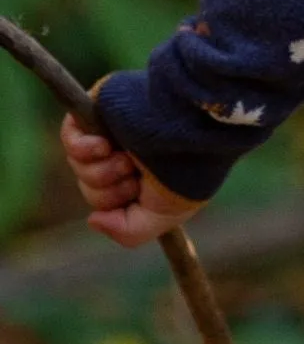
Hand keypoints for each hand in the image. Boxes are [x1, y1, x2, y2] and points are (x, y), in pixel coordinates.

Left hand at [60, 113, 203, 247]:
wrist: (193, 130)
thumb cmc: (187, 172)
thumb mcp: (163, 218)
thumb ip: (128, 233)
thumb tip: (92, 220)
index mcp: (143, 174)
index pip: (107, 200)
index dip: (117, 205)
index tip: (139, 198)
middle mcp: (126, 151)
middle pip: (91, 186)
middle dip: (109, 192)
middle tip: (135, 179)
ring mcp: (112, 130)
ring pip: (80, 166)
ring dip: (102, 173)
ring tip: (129, 160)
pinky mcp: (102, 110)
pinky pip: (71, 136)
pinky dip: (82, 149)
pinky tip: (104, 146)